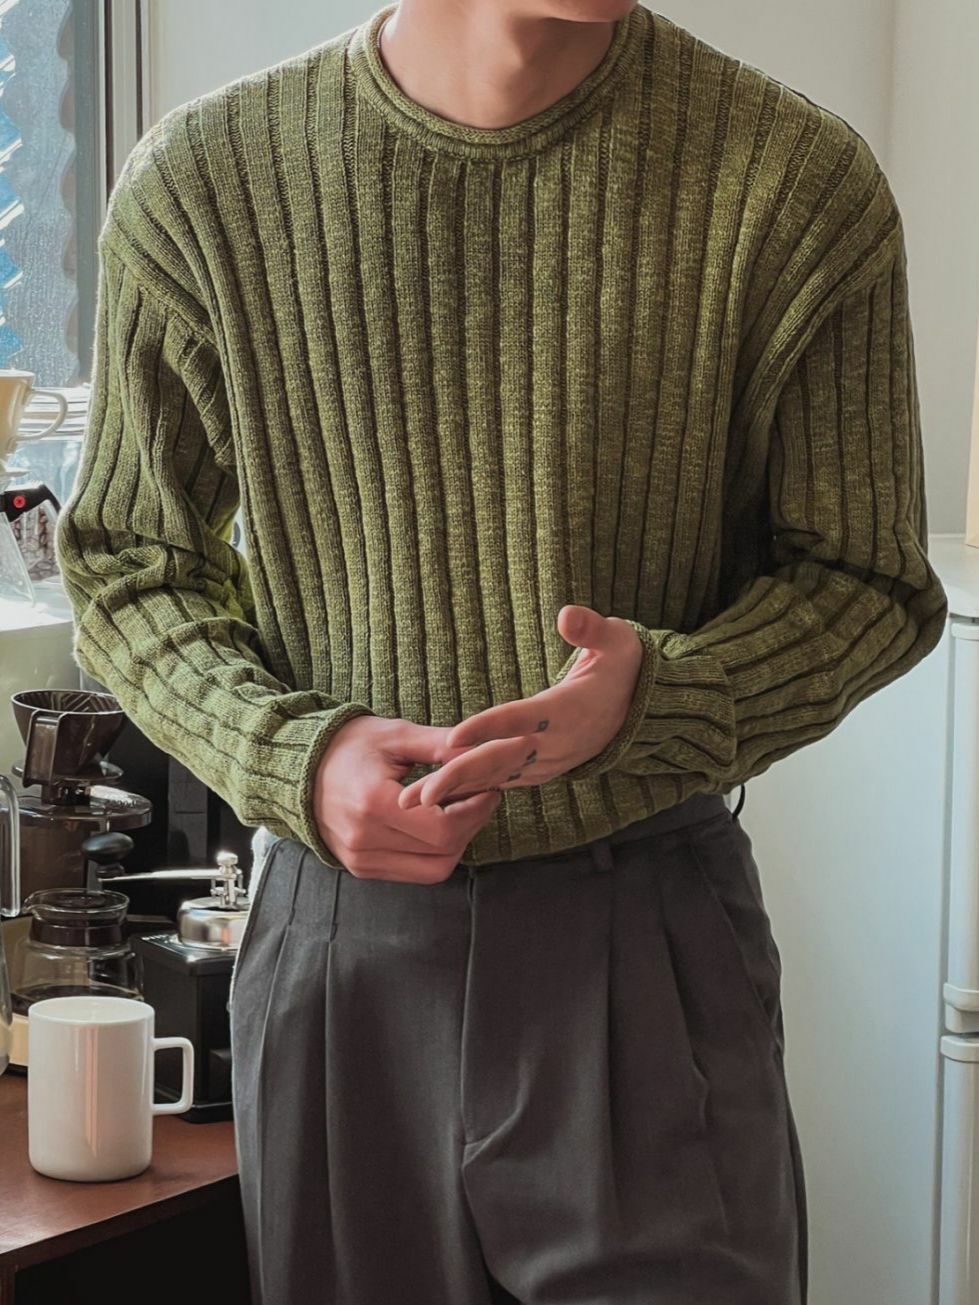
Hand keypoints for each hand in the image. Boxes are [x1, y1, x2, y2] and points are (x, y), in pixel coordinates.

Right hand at [313, 715, 501, 881]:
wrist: (299, 767)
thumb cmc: (349, 745)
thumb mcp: (395, 735)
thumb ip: (440, 745)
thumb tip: (482, 750)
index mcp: (373, 804)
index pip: (443, 828)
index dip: (475, 812)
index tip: (489, 790)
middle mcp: (365, 840)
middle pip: (443, 852)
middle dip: (471, 825)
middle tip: (480, 798)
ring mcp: (361, 860)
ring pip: (433, 869)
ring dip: (456, 843)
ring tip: (459, 812)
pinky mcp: (362, 869)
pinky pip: (414, 872)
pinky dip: (434, 853)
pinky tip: (437, 825)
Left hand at [397, 604, 642, 810]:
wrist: (641, 707)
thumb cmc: (622, 665)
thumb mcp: (618, 638)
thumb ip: (591, 628)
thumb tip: (567, 615)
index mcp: (567, 710)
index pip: (521, 719)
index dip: (487, 728)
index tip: (452, 738)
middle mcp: (555, 742)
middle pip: (500, 761)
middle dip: (458, 778)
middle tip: (417, 796)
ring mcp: (548, 761)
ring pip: (496, 778)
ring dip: (455, 790)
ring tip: (414, 802)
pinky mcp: (541, 768)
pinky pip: (502, 782)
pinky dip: (471, 791)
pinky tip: (441, 797)